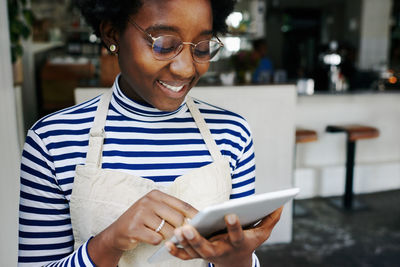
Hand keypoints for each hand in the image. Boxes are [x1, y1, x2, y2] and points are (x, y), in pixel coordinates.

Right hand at [87, 189, 197, 265]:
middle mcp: (148, 201)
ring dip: (168, 237)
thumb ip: (172, 211)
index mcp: (156, 195)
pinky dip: (156, 242)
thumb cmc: (141, 221)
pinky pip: (156, 239)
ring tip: (162, 236)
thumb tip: (195, 219)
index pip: (182, 204)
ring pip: (167, 230)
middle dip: (180, 229)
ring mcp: (140, 214)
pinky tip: (150, 238)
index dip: (194, 214)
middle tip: (179, 235)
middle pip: (177, 218)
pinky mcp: (134, 228)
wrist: (117, 232)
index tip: (204, 222)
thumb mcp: (155, 209)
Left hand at [167, 206, 282, 266]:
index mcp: (237, 243)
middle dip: (197, 239)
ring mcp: (208, 254)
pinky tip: (168, 243)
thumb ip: (270, 219)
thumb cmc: (248, 242)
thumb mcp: (262, 233)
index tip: (230, 214)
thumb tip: (280, 204)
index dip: (234, 226)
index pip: (236, 235)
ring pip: (194, 251)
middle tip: (187, 228)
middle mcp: (221, 250)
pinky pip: (186, 255)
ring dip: (184, 243)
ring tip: (177, 231)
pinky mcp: (198, 255)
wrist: (236, 263)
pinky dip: (176, 251)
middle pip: (208, 247)